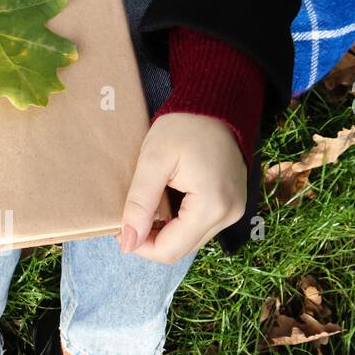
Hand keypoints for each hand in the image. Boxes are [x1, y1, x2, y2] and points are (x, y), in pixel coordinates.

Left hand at [119, 112, 247, 263]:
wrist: (215, 104)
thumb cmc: (184, 126)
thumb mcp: (153, 161)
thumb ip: (140, 203)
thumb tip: (128, 243)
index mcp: (212, 206)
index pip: (170, 250)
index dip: (139, 246)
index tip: (120, 228)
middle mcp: (229, 214)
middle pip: (181, 249)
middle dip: (151, 239)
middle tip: (131, 216)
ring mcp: (234, 211)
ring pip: (190, 241)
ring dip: (164, 231)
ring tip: (148, 207)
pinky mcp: (231, 205)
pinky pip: (199, 227)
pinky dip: (178, 223)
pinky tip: (165, 203)